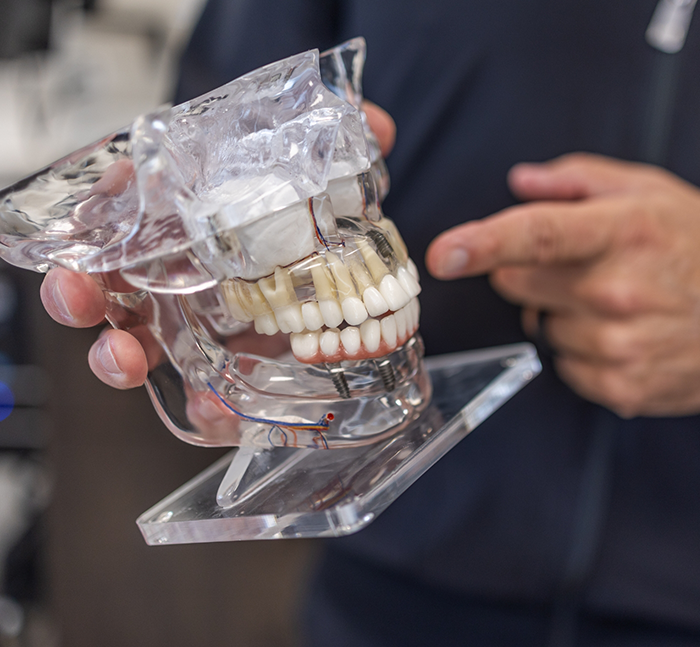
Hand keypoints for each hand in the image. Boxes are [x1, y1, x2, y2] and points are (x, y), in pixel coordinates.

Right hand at [39, 102, 396, 389]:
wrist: (342, 305)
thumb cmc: (315, 243)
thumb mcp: (332, 199)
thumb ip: (350, 161)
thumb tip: (377, 125)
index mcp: (191, 227)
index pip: (131, 210)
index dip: (109, 208)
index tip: (109, 205)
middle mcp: (179, 277)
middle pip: (107, 283)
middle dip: (80, 289)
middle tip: (78, 293)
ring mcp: (193, 330)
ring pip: (133, 344)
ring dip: (116, 354)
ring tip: (124, 359)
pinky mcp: (220, 376)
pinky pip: (196, 398)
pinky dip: (198, 408)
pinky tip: (208, 410)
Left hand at [426, 153, 699, 417]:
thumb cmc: (697, 249)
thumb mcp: (651, 193)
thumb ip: (578, 179)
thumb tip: (521, 181)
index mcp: (621, 232)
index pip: (537, 234)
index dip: (483, 244)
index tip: (445, 255)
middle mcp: (616, 291)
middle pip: (515, 282)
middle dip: (531, 272)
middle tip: (580, 267)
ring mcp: (618, 345)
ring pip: (537, 326)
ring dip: (562, 314)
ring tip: (615, 304)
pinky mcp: (621, 385)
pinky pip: (563, 364)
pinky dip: (581, 351)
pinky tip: (622, 335)